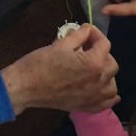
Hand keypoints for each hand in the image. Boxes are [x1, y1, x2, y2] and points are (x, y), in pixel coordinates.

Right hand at [1, 25, 119, 114]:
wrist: (24, 87)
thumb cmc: (40, 63)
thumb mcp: (61, 44)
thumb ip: (79, 35)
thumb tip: (87, 29)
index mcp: (94, 64)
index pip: (104, 44)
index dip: (95, 34)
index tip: (86, 31)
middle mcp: (98, 82)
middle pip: (112, 64)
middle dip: (102, 53)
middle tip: (87, 48)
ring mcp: (93, 97)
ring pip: (112, 85)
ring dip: (106, 75)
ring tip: (93, 68)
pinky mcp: (84, 107)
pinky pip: (105, 104)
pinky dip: (108, 97)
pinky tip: (102, 89)